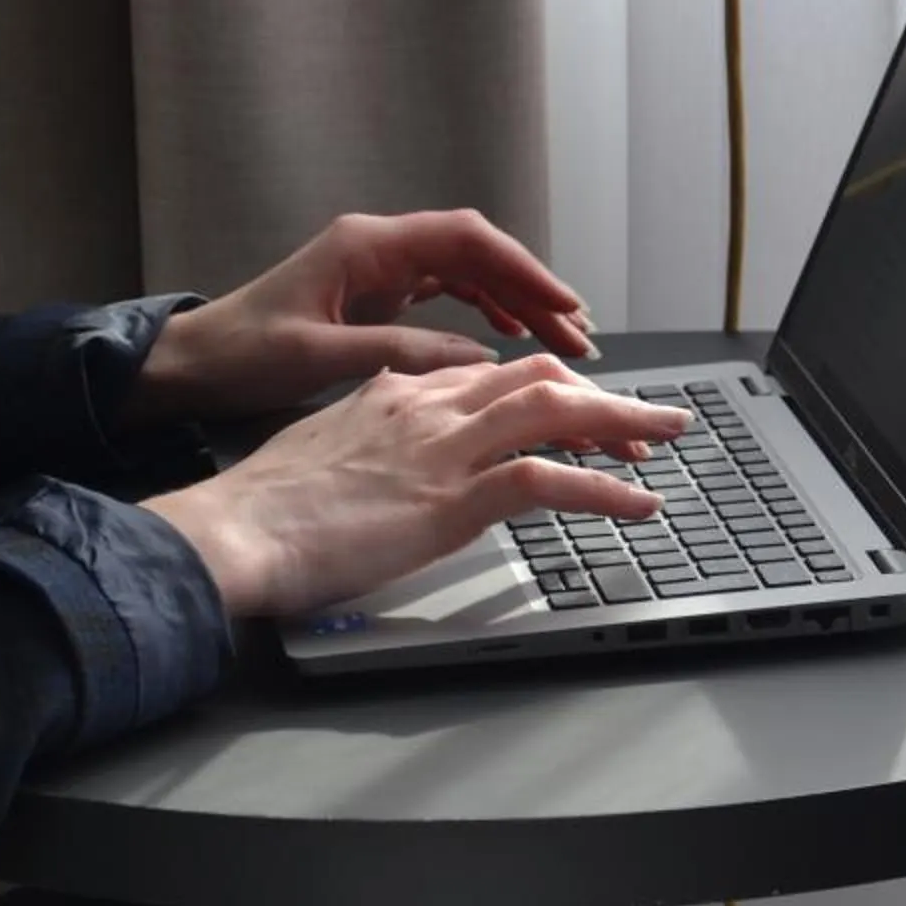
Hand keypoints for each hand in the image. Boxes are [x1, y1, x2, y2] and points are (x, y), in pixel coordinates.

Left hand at [121, 210, 599, 425]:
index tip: (565, 306)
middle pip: (478, 254)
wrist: (192, 364)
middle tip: (580, 335)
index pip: (467, 241)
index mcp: (366, 246)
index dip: (523, 270)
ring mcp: (379, 268)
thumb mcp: (318, 358)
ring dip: (516, 303)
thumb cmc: (239, 355)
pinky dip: (485, 310)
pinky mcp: (376, 294)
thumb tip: (479, 361)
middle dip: (534, 290)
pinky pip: (447, 291)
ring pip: (469, 273)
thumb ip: (400, 354)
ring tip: (561, 341)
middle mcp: (379, 247)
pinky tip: (509, 336)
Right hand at [140, 354, 691, 618]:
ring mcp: (446, 449)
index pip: (492, 374)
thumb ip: (370, 446)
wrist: (235, 531)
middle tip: (649, 412)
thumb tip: (395, 467)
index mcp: (397, 393)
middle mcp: (429, 407)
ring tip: (670, 435)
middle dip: (602, 393)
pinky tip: (638, 503)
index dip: (547, 388)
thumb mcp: (326, 455)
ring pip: (557, 411)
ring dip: (625, 422)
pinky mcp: (454, 497)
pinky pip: (551, 479)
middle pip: (537, 379)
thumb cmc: (265, 510)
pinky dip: (606, 489)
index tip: (581, 407)